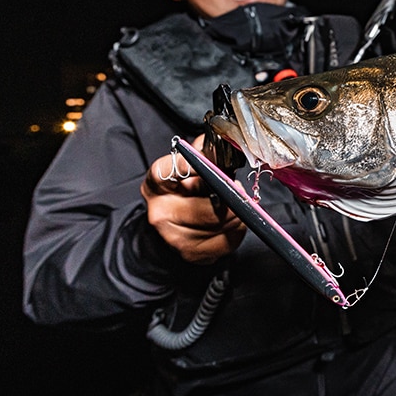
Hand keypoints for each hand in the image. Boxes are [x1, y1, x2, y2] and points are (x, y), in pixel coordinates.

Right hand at [141, 135, 246, 263]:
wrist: (171, 222)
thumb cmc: (185, 188)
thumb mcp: (191, 164)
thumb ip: (206, 151)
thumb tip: (227, 141)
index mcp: (156, 183)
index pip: (171, 171)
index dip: (195, 166)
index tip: (213, 166)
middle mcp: (160, 211)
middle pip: (207, 207)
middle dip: (231, 198)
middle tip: (239, 191)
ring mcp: (174, 237)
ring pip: (221, 225)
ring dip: (238, 214)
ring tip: (236, 206)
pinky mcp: (191, 254)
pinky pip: (226, 241)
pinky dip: (237, 231)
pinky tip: (233, 222)